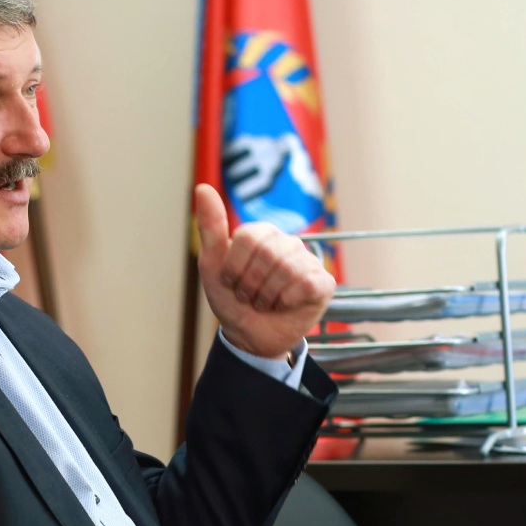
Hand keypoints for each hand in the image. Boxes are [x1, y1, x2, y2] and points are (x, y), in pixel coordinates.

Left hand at [194, 182, 334, 362]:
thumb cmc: (232, 300)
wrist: (249, 337)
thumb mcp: (212, 266)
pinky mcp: (323, 283)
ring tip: (265, 302)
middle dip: (251, 284)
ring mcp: (308, 261)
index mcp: (261, 233)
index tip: (232, 282)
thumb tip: (202, 188)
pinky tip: (285, 305)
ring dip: (268, 296)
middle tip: (249, 296)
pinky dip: (288, 300)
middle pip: (268, 253)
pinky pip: (307, 284)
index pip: (247, 237)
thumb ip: (210, 227)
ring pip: (288, 269)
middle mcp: (287, 242)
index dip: (235, 267)